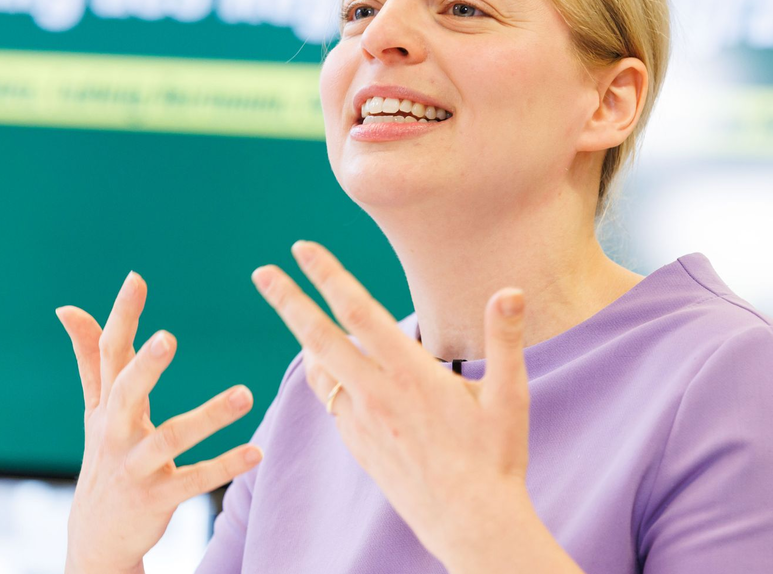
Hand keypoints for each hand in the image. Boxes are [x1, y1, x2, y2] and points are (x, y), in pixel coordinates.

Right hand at [58, 272, 263, 573]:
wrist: (98, 535)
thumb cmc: (104, 456)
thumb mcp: (95, 408)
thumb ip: (90, 358)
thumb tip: (68, 308)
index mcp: (107, 405)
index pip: (109, 354)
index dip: (121, 316)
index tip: (136, 278)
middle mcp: (115, 432)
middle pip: (126, 392)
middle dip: (145, 366)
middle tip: (168, 337)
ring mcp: (136, 466)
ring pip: (170, 439)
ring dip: (209, 416)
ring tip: (245, 394)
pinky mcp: (159, 497)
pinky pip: (195, 479)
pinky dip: (225, 466)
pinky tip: (256, 451)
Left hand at [251, 242, 535, 570]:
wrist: (471, 523)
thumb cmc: (496, 458)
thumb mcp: (510, 396)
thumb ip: (505, 339)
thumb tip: (511, 289)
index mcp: (412, 374)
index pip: (359, 312)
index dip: (328, 277)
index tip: (303, 250)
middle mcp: (378, 394)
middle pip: (319, 337)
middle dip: (288, 301)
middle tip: (261, 273)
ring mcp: (363, 422)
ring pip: (320, 370)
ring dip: (301, 337)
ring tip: (290, 310)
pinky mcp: (359, 445)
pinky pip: (331, 401)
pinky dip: (322, 375)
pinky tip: (324, 366)